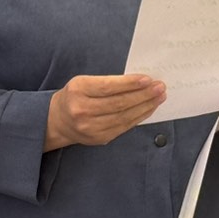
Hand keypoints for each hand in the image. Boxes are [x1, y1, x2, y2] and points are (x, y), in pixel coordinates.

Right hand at [45, 74, 165, 150]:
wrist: (58, 121)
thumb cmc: (76, 96)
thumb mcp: (84, 82)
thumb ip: (107, 82)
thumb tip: (139, 81)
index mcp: (78, 90)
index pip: (108, 87)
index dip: (130, 84)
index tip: (148, 79)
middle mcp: (82, 110)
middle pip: (119, 103)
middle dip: (143, 95)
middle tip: (160, 87)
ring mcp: (90, 127)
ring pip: (124, 117)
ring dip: (145, 106)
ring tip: (159, 97)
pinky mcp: (98, 138)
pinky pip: (123, 127)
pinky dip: (139, 117)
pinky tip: (148, 108)